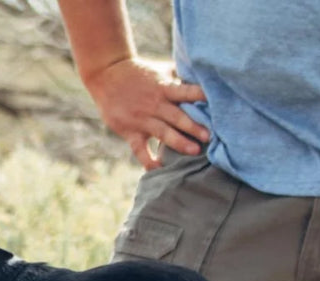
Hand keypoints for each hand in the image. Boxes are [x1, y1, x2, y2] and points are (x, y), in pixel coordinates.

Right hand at [83, 57, 208, 170]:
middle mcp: (154, 104)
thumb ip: (178, 76)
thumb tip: (201, 75)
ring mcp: (142, 119)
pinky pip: (141, 150)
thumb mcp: (159, 70)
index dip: (199, 95)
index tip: (213, 100)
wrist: (106, 74)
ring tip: (195, 151)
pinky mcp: (130, 131)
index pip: (184, 91)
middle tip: (209, 136)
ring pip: (163, 133)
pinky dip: (149, 161)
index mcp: (163, 88)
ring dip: (179, 142)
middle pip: (177, 116)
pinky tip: (160, 170)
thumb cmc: (137, 73)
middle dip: (193, 126)